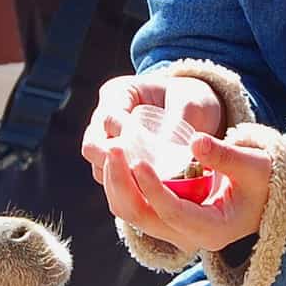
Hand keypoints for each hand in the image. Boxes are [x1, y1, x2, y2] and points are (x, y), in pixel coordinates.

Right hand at [82, 74, 224, 184]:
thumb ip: (178, 126)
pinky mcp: (113, 162)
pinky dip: (125, 185)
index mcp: (118, 93)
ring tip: (144, 187)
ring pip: (98, 165)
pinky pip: (110, 177)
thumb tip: (168, 158)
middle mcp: (103, 118)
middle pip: (92, 145)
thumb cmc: (192, 99)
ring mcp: (105, 141)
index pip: (108, 118)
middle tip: (138, 177)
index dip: (123, 137)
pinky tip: (145, 192)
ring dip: (118, 178)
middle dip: (112, 163)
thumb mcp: (190, 105)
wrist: (193, 108)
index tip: (146, 154)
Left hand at [104, 133, 271, 252]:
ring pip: (130, 213)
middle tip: (113, 147)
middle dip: (122, 183)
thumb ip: (227, 156)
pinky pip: (132, 206)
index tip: (137, 161)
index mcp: (212, 230)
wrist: (265, 198)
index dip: (152, 189)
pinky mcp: (162, 220)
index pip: (173, 213)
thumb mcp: (256, 166)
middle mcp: (186, 238)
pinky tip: (117, 158)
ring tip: (111, 148)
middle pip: (141, 216)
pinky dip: (120, 184)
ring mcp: (171, 232)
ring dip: (115, 183)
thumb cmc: (266, 181)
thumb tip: (195, 140)